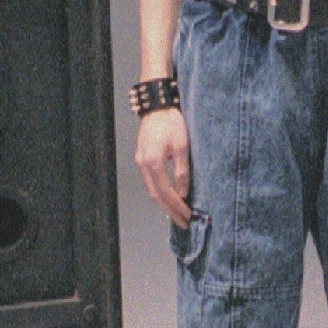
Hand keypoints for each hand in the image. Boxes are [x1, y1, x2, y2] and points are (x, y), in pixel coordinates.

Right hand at [135, 108, 193, 225]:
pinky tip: (169, 196)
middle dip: (169, 210)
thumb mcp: (182, 145)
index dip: (176, 206)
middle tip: (182, 222)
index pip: (165, 192)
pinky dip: (160, 192)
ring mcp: (140, 161)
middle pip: (155, 195)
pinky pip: (150, 181)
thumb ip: (182, 170)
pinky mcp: (142, 158)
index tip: (187, 216)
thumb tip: (182, 193)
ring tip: (177, 213)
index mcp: (153, 162)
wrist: (158, 105)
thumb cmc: (172, 122)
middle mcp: (143, 164)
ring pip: (151, 189)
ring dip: (164, 203)